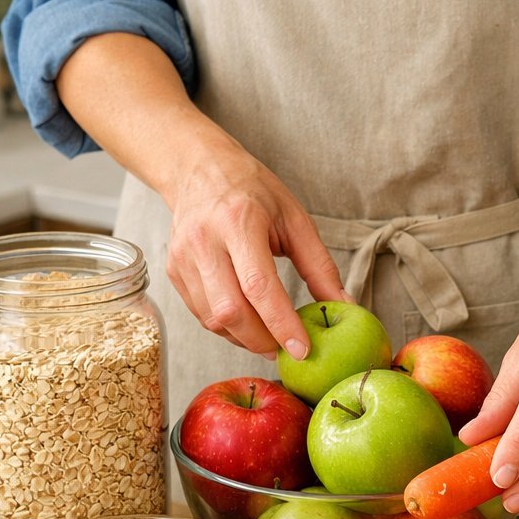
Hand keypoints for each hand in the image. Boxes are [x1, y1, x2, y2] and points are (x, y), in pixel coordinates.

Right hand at [165, 138, 348, 358]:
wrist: (199, 168)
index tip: (302, 349)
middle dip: (263, 340)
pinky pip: (201, 315)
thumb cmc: (252, 191)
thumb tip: (344, 306)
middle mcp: (204, 241)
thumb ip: (320, 266)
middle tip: (287, 349)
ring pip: (213, 319)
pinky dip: (228, 327)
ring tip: (269, 335)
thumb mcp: (295, 218)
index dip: (281, 324)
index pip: (259, 286)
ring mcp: (183, 258)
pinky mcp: (174, 271)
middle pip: (231, 311)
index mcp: (238, 221)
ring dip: (245, 338)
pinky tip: (247, 321)